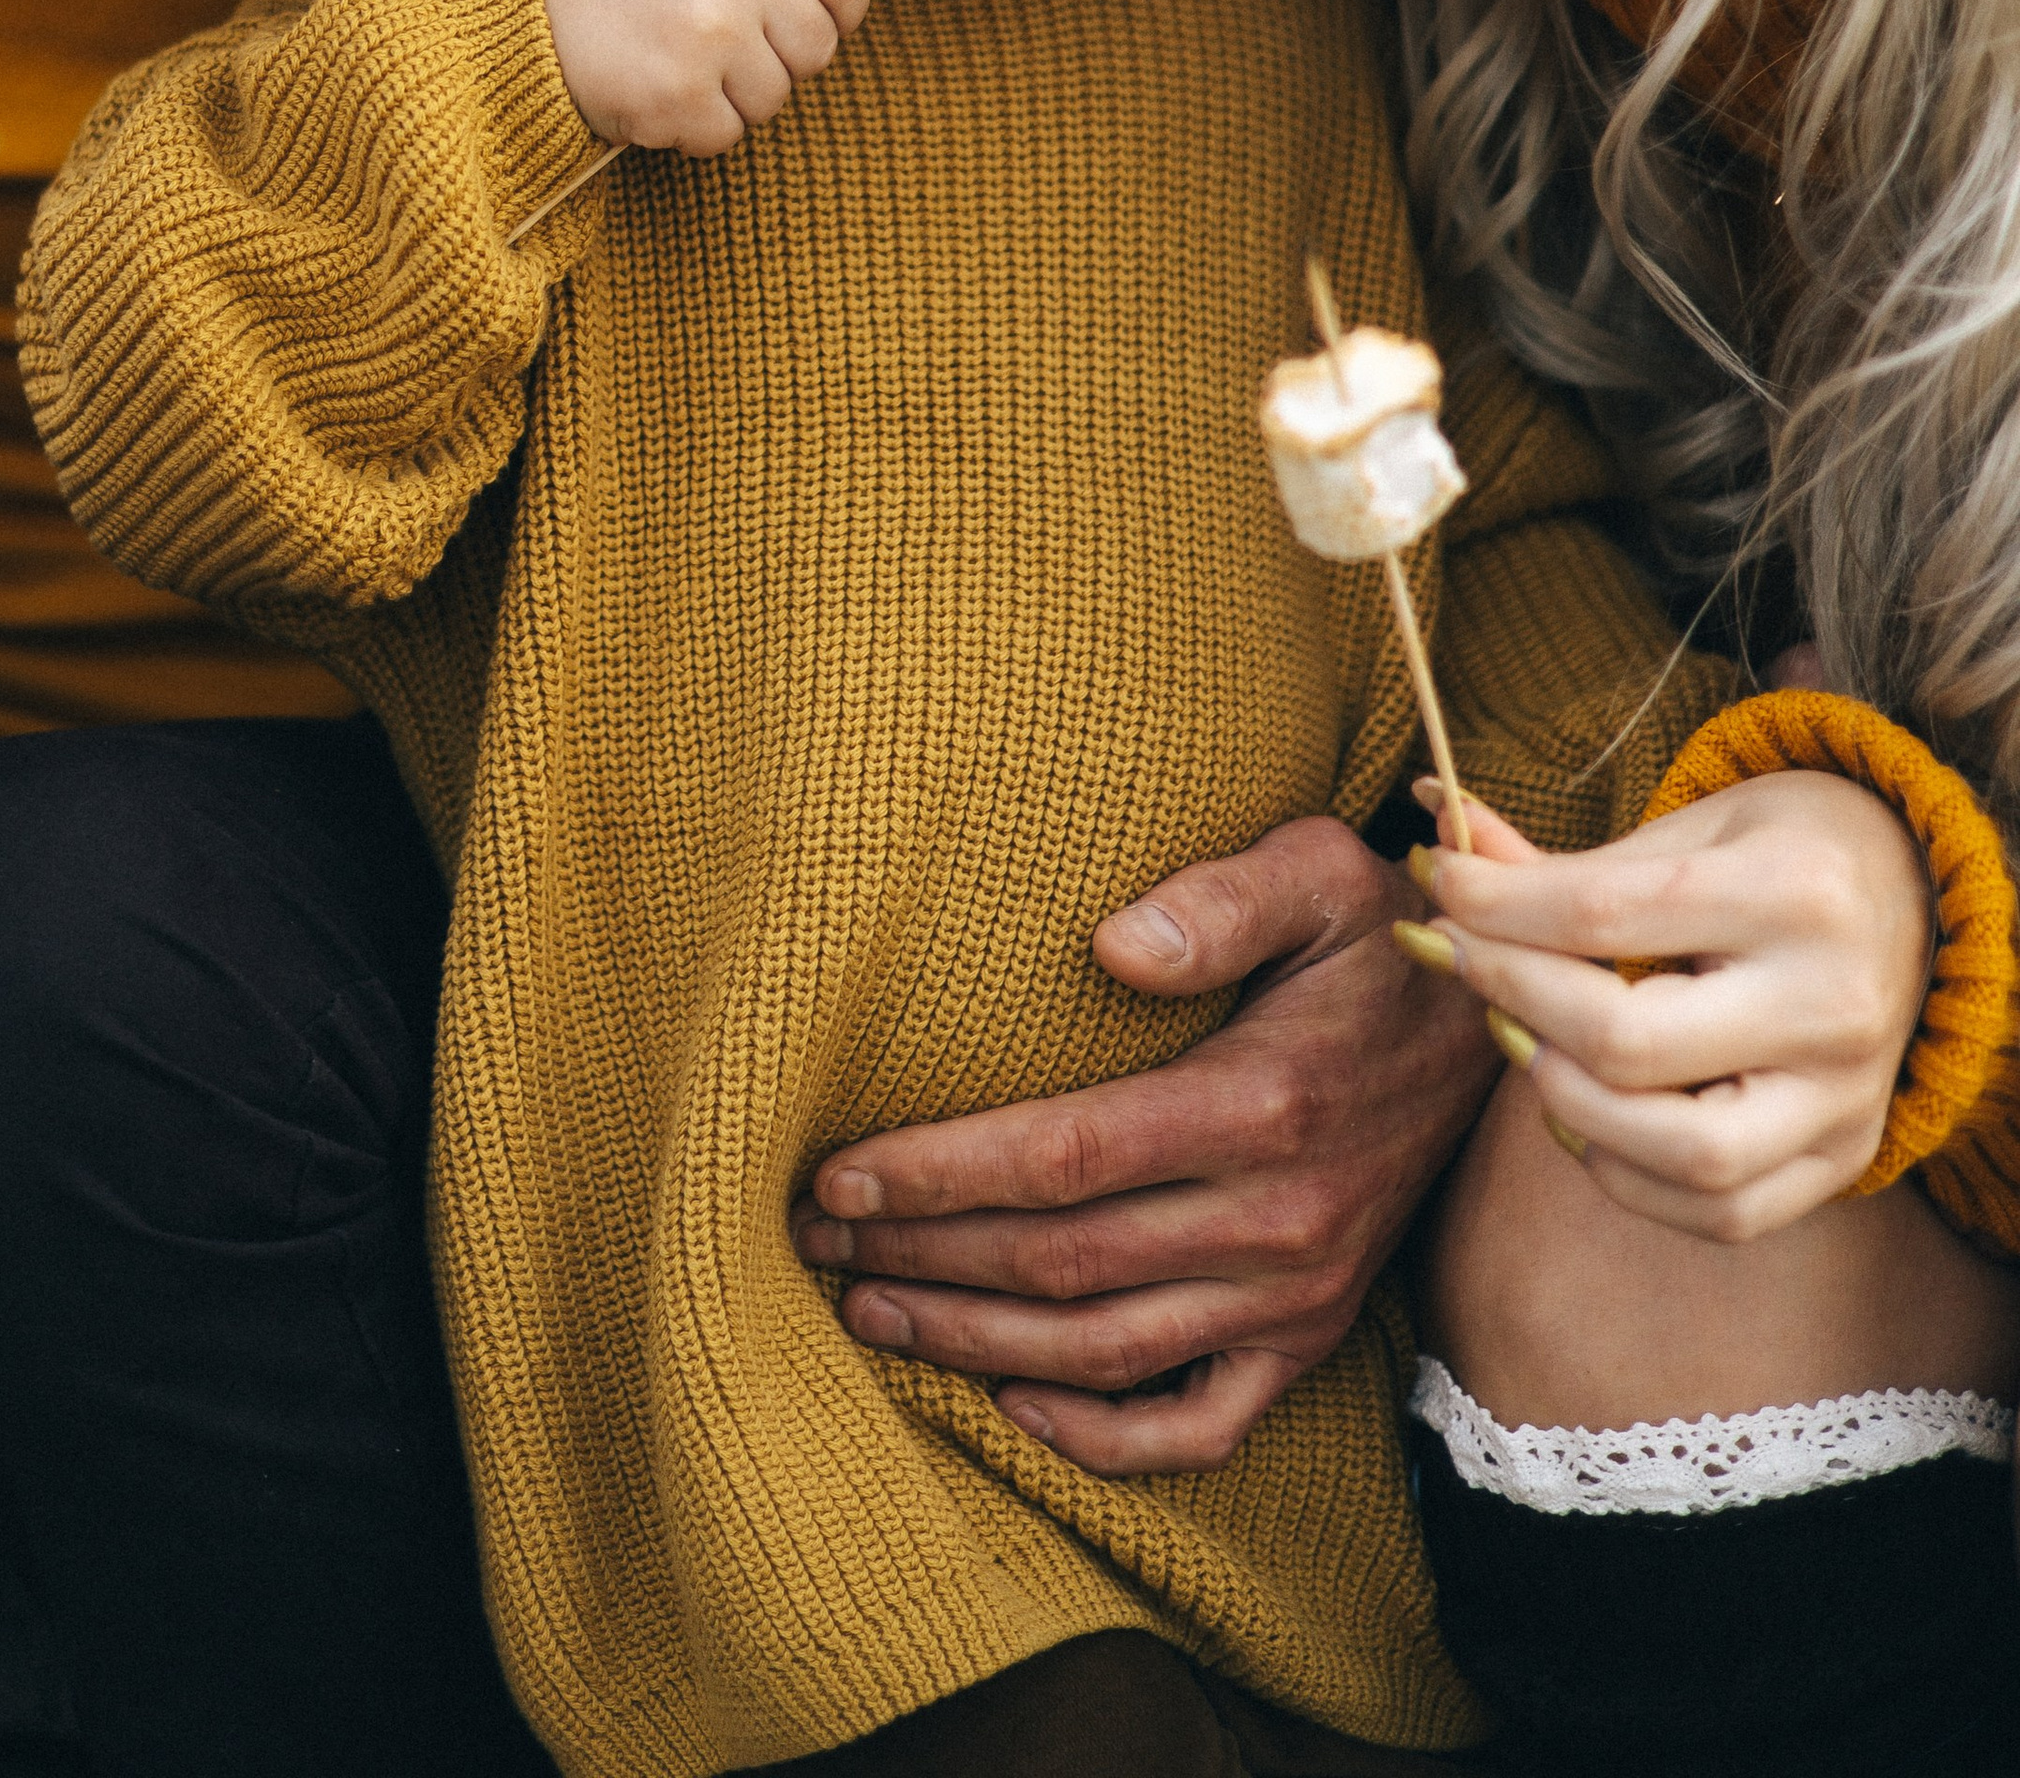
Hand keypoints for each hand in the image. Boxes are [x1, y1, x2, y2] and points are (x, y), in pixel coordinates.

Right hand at [533, 0, 872, 155]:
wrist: (521, 9)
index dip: (838, 8)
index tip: (800, 16)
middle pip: (818, 46)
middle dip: (777, 57)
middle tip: (716, 40)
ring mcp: (709, 31)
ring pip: (776, 97)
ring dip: (733, 95)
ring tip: (676, 58)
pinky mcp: (678, 93)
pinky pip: (727, 134)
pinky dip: (694, 126)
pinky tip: (654, 88)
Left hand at [791, 815, 1499, 1472]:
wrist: (1495, 1032)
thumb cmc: (1377, 935)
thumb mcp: (1318, 872)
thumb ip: (1218, 898)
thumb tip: (1109, 942)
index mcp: (1261, 1105)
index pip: (1063, 1158)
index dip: (940, 1175)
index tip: (839, 1173)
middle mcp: (1276, 1221)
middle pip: (1059, 1263)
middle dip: (921, 1257)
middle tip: (814, 1238)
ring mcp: (1294, 1295)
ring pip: (1102, 1352)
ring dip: (972, 1342)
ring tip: (868, 1309)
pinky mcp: (1310, 1337)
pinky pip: (1198, 1425)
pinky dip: (1101, 1437)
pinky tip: (1013, 1405)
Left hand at [1412, 768, 1935, 1241]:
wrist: (1917, 901)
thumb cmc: (1783, 852)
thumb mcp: (1689, 827)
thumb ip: (1565, 862)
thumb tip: (1441, 840)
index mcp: (1795, 895)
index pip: (1602, 916)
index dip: (1494, 906)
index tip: (1437, 881)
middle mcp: (1831, 1007)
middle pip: (1626, 1044)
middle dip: (1512, 997)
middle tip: (1460, 956)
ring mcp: (1845, 1099)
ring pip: (1680, 1155)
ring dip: (1565, 1100)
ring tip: (1524, 1035)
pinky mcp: (1843, 1160)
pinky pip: (1720, 1212)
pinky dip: (1626, 1171)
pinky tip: (1585, 1106)